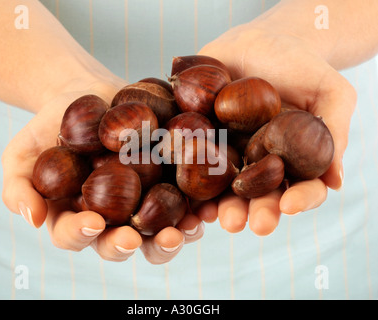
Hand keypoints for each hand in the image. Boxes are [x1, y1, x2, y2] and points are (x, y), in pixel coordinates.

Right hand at [1, 79, 204, 263]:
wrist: (84, 95)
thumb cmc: (48, 127)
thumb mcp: (20, 154)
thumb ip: (18, 187)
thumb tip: (31, 218)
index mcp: (77, 217)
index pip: (76, 236)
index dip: (81, 235)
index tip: (90, 222)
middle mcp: (112, 217)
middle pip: (121, 243)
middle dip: (129, 245)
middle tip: (134, 237)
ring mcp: (143, 201)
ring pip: (158, 232)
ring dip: (171, 237)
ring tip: (182, 230)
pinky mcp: (168, 181)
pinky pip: (184, 201)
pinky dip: (195, 207)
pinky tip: (203, 206)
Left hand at [198, 23, 356, 234]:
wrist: (258, 40)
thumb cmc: (299, 64)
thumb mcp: (329, 90)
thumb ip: (333, 131)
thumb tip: (336, 180)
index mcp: (291, 158)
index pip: (299, 187)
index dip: (298, 199)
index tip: (289, 205)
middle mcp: (258, 162)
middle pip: (258, 194)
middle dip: (253, 211)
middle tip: (248, 224)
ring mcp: (228, 151)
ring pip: (224, 185)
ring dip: (219, 205)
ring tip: (215, 216)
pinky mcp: (201, 137)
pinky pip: (193, 161)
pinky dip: (189, 179)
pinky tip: (186, 195)